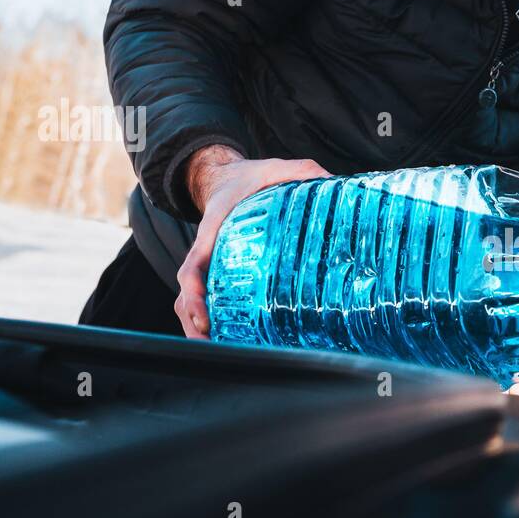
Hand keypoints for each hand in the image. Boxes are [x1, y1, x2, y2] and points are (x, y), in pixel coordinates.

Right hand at [174, 145, 328, 338]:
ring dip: (195, 326)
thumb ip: (300, 171)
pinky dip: (207, 321)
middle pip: (186, 291)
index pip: (194, 261)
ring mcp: (207, 264)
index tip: (200, 308)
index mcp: (213, 228)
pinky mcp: (214, 272)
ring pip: (188, 300)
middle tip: (207, 340)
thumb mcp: (273, 167)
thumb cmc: (248, 177)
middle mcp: (204, 250)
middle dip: (192, 318)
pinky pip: (204, 299)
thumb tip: (332, 180)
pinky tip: (225, 340)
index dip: (193, 288)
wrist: (224, 177)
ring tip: (214, 350)